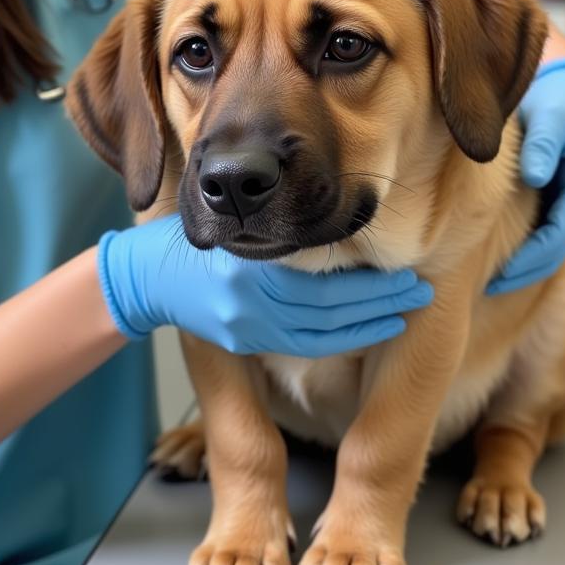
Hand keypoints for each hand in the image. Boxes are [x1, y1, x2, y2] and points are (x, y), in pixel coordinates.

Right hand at [97, 216, 433, 356]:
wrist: (144, 276)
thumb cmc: (192, 237)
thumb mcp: (230, 222)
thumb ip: (274, 230)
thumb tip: (331, 220)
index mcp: (251, 268)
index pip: (326, 284)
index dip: (372, 284)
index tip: (407, 272)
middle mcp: (250, 302)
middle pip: (331, 310)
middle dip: (381, 302)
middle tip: (420, 290)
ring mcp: (246, 327)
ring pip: (322, 332)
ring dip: (369, 323)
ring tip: (404, 309)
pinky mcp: (243, 341)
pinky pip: (303, 344)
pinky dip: (341, 340)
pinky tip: (369, 330)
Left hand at [487, 59, 564, 295]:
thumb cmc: (559, 101)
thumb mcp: (552, 116)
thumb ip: (544, 144)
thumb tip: (536, 177)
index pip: (560, 235)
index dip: (528, 258)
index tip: (496, 273)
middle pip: (555, 250)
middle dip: (522, 272)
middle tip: (482, 288)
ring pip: (549, 247)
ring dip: (521, 266)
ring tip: (481, 282)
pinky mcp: (561, 201)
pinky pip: (542, 233)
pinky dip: (521, 248)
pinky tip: (490, 258)